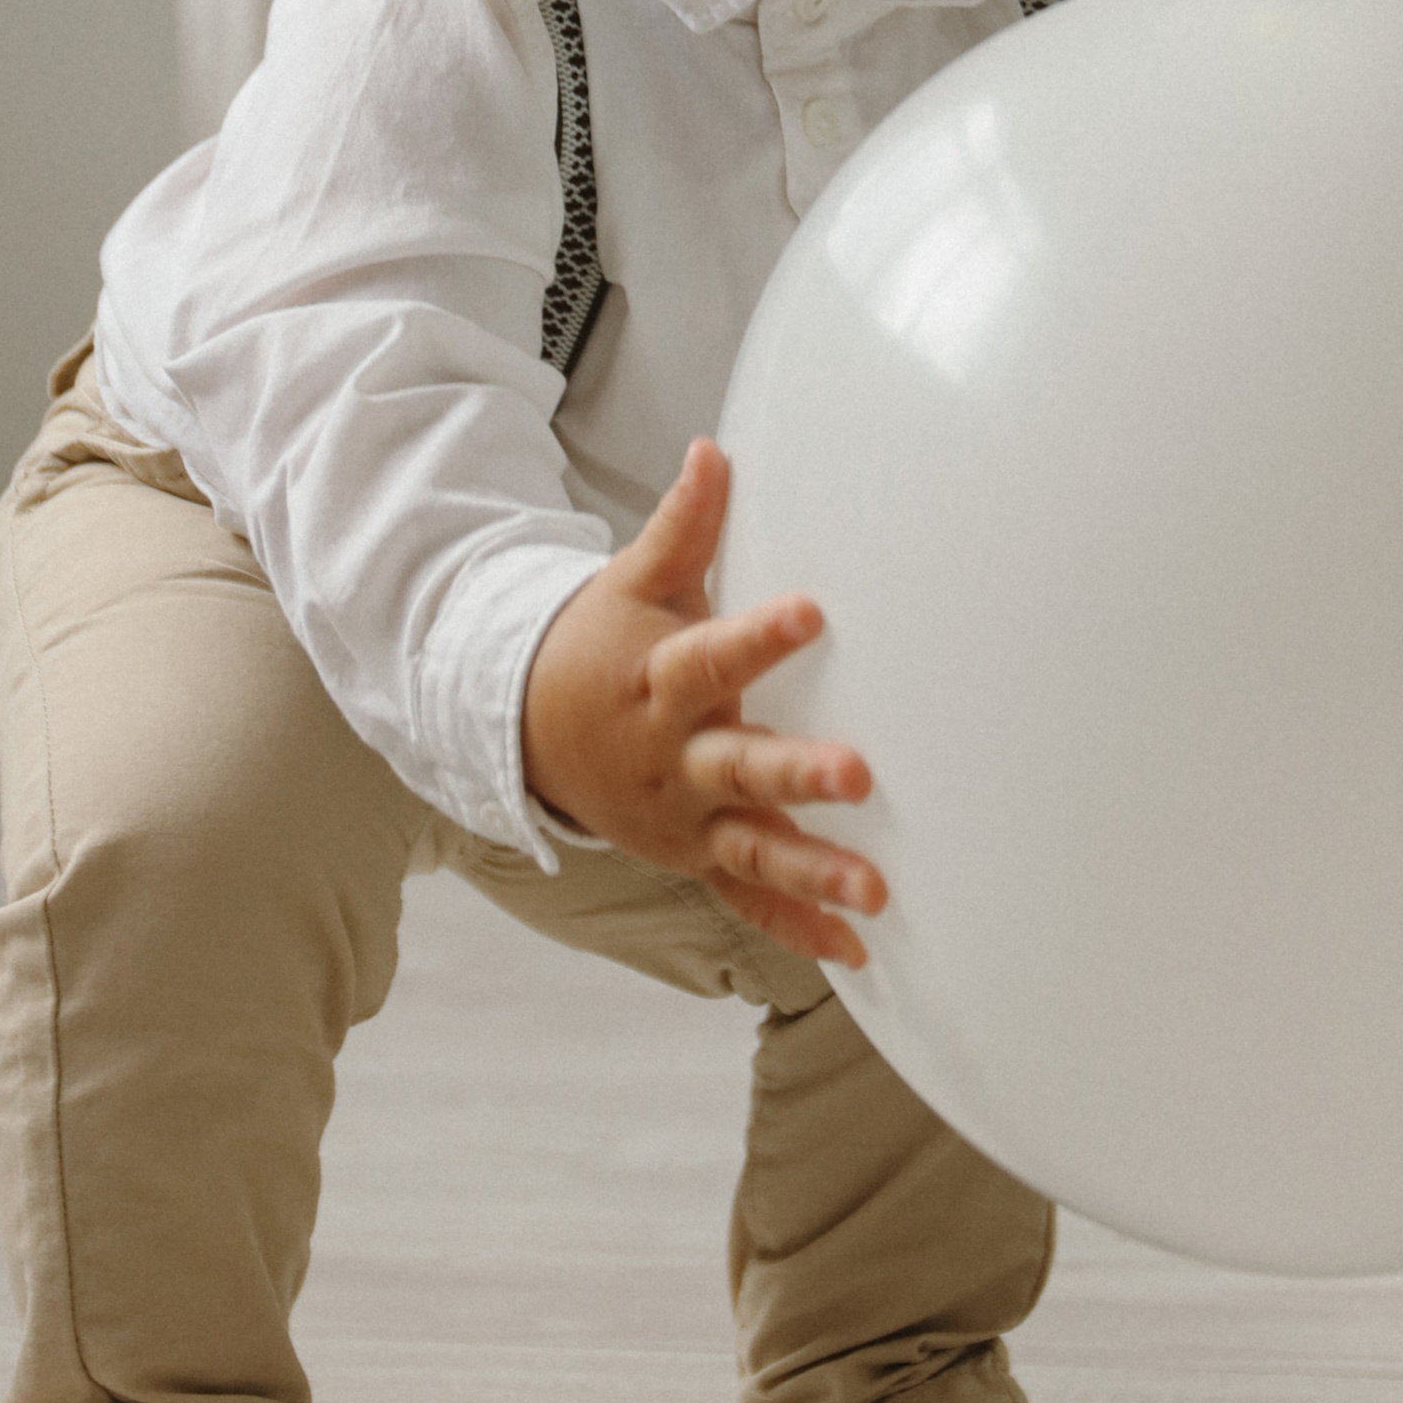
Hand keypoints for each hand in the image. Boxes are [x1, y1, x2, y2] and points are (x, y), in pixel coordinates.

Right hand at [522, 439, 884, 964]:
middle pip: (737, 768)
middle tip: (859, 774)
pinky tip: (854, 952)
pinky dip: (795, 930)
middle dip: (796, 775)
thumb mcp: (631, 583)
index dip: (759, 638)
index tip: (811, 611)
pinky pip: (745, 902)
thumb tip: (715, 450)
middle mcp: (671, 759)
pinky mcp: (693, 858)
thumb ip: (683, 527)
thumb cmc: (600, 646)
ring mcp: (682, 819)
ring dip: (811, 872)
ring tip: (875, 893)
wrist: (527, 730)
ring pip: (751, 849)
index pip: (710, 656)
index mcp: (658, 683)